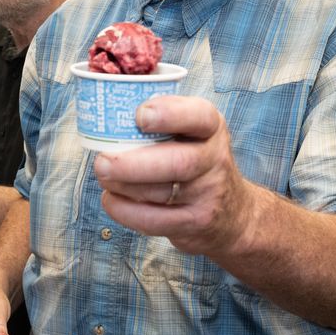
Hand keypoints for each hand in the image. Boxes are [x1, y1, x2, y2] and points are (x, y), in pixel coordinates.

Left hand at [92, 95, 254, 256]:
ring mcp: (208, 194)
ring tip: (103, 177)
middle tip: (101, 162)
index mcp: (211, 128)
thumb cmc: (197, 161)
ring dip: (123, 186)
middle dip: (133, 164)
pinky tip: (111, 199)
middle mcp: (214, 159)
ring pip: (161, 192)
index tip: (139, 116)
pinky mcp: (195, 222)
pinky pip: (154, 220)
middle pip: (177, 162)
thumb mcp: (193, 133)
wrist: (233, 213)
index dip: (169, 114)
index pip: (198, 116)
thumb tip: (109, 112)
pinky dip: (125, 211)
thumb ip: (164, 120)